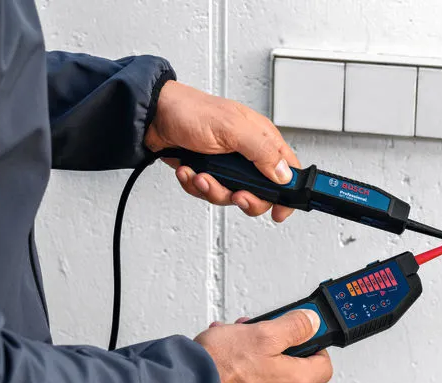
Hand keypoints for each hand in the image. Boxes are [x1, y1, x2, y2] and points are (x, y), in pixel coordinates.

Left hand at [144, 81, 298, 221]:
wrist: (153, 116)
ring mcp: (227, 166)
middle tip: (235, 194)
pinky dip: (196, 186)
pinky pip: (209, 193)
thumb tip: (284, 174)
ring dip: (214, 190)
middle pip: (261, 193)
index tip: (280, 212)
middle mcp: (247, 154)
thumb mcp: (232, 129)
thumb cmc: (191, 111)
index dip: (288, 194)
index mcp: (261, 139)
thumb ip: (262, 152)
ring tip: (201, 176)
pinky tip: (188, 171)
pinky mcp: (208, 172)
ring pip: (232, 196)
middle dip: (245, 198)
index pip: (288, 171)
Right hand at [195, 310, 332, 382]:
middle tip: (259, 330)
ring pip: (266, 370)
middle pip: (292, 366)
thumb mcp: (264, 333)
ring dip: (252, 350)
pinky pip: (248, 381)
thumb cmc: (221, 367)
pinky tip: (222, 352)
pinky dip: (239, 365)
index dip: (314, 344)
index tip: (301, 331)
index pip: (323, 365)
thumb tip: (312, 322)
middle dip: (275, 343)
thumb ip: (294, 327)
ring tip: (233, 337)